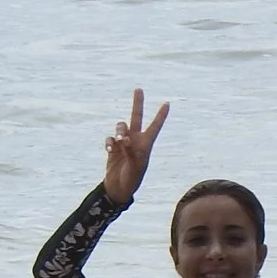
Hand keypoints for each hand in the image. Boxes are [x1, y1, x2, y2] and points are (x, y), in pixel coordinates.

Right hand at [102, 88, 168, 206]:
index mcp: (146, 144)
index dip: (161, 116)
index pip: (155, 127)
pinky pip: (109, 138)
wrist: (118, 188)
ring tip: (120, 140)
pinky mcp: (112, 147)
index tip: (167, 103)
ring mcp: (123, 143)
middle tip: (139, 89)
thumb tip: (125, 139)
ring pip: (121, 126)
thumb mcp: (136, 166)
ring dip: (120, 130)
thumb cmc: (132, 179)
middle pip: (136, 118)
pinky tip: (110, 149)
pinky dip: (109, 141)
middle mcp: (135, 140)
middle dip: (137, 104)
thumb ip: (131, 151)